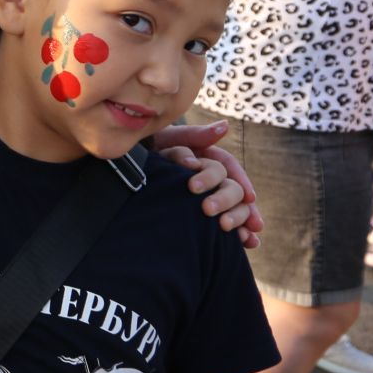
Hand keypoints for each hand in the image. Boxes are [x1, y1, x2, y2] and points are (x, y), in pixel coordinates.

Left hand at [150, 120, 264, 249]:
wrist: (124, 171)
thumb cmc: (144, 150)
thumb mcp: (165, 139)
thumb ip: (192, 136)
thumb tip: (224, 127)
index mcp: (203, 155)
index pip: (228, 166)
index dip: (241, 180)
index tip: (248, 196)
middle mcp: (208, 175)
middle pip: (230, 187)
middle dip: (228, 201)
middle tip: (210, 211)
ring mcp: (204, 194)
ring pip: (232, 206)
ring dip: (239, 219)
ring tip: (238, 236)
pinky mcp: (197, 213)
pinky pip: (222, 222)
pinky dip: (237, 234)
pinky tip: (247, 245)